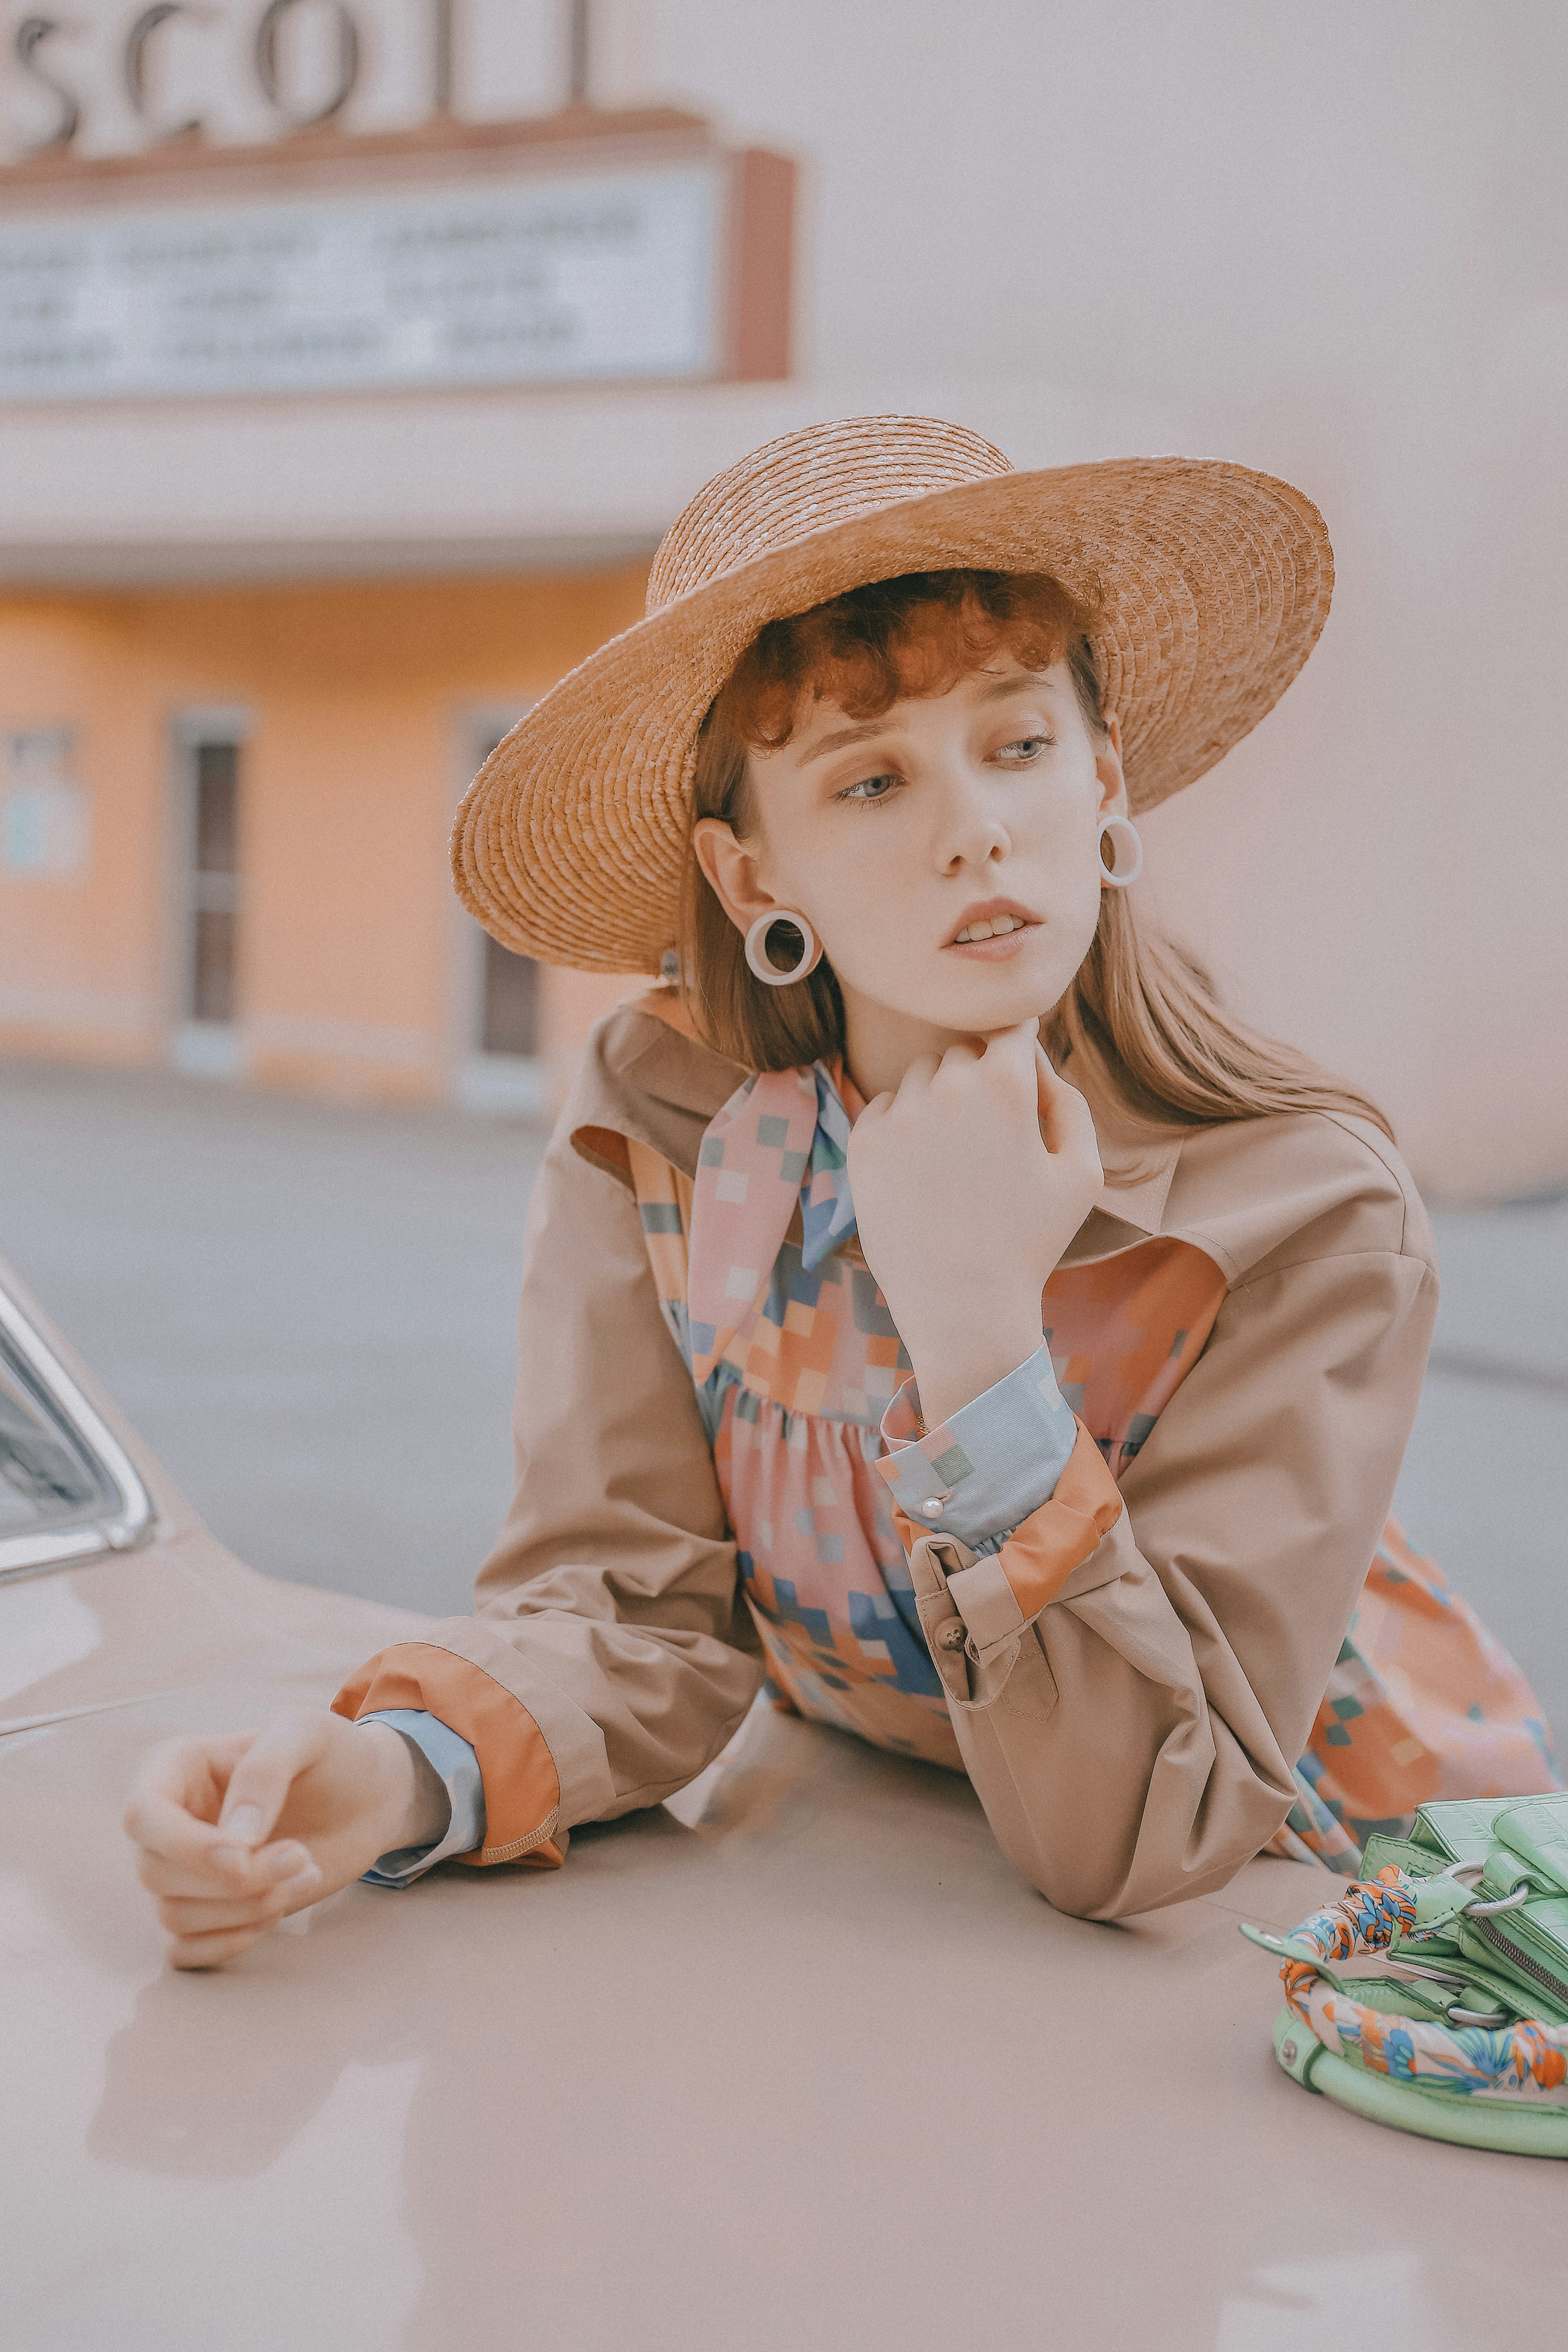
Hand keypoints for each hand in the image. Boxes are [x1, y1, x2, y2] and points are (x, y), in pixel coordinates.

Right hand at [123, 1709, 448, 1969]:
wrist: (368, 1797)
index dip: (187, 1847)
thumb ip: (265, 1772)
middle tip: (300, 1856)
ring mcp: (184, 1870)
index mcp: (178, 1769)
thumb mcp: (307, 1733)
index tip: (246, 1857)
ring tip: (303, 1872)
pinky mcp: (205, 1910)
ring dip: (245, 1908)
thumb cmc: (333, 1756)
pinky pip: (184, 1950)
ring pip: (174, 1915)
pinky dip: (230, 1942)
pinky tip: (278, 1911)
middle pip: (156, 1873)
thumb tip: (232, 1842)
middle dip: (234, 1880)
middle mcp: (170, 1822)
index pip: (142, 1815)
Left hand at [847, 1020, 1101, 1429]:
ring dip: (939, 1098)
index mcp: (1005, 1084)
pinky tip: (923, 1171)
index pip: (1010, 1030)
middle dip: (978, 1078)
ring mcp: (899, 1113)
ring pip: (921, 1076)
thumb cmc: (1030, 1243)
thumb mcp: (1082, 1173)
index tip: (1015, 1064)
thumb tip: (1036, 1059)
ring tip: (955, 1156)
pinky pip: (885, 1107)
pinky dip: (904, 1126)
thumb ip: (1068, 1102)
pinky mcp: (863, 1142)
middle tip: (989, 1132)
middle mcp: (948, 1086)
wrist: (962, 1307)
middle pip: (963, 1051)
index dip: (1017, 1046)